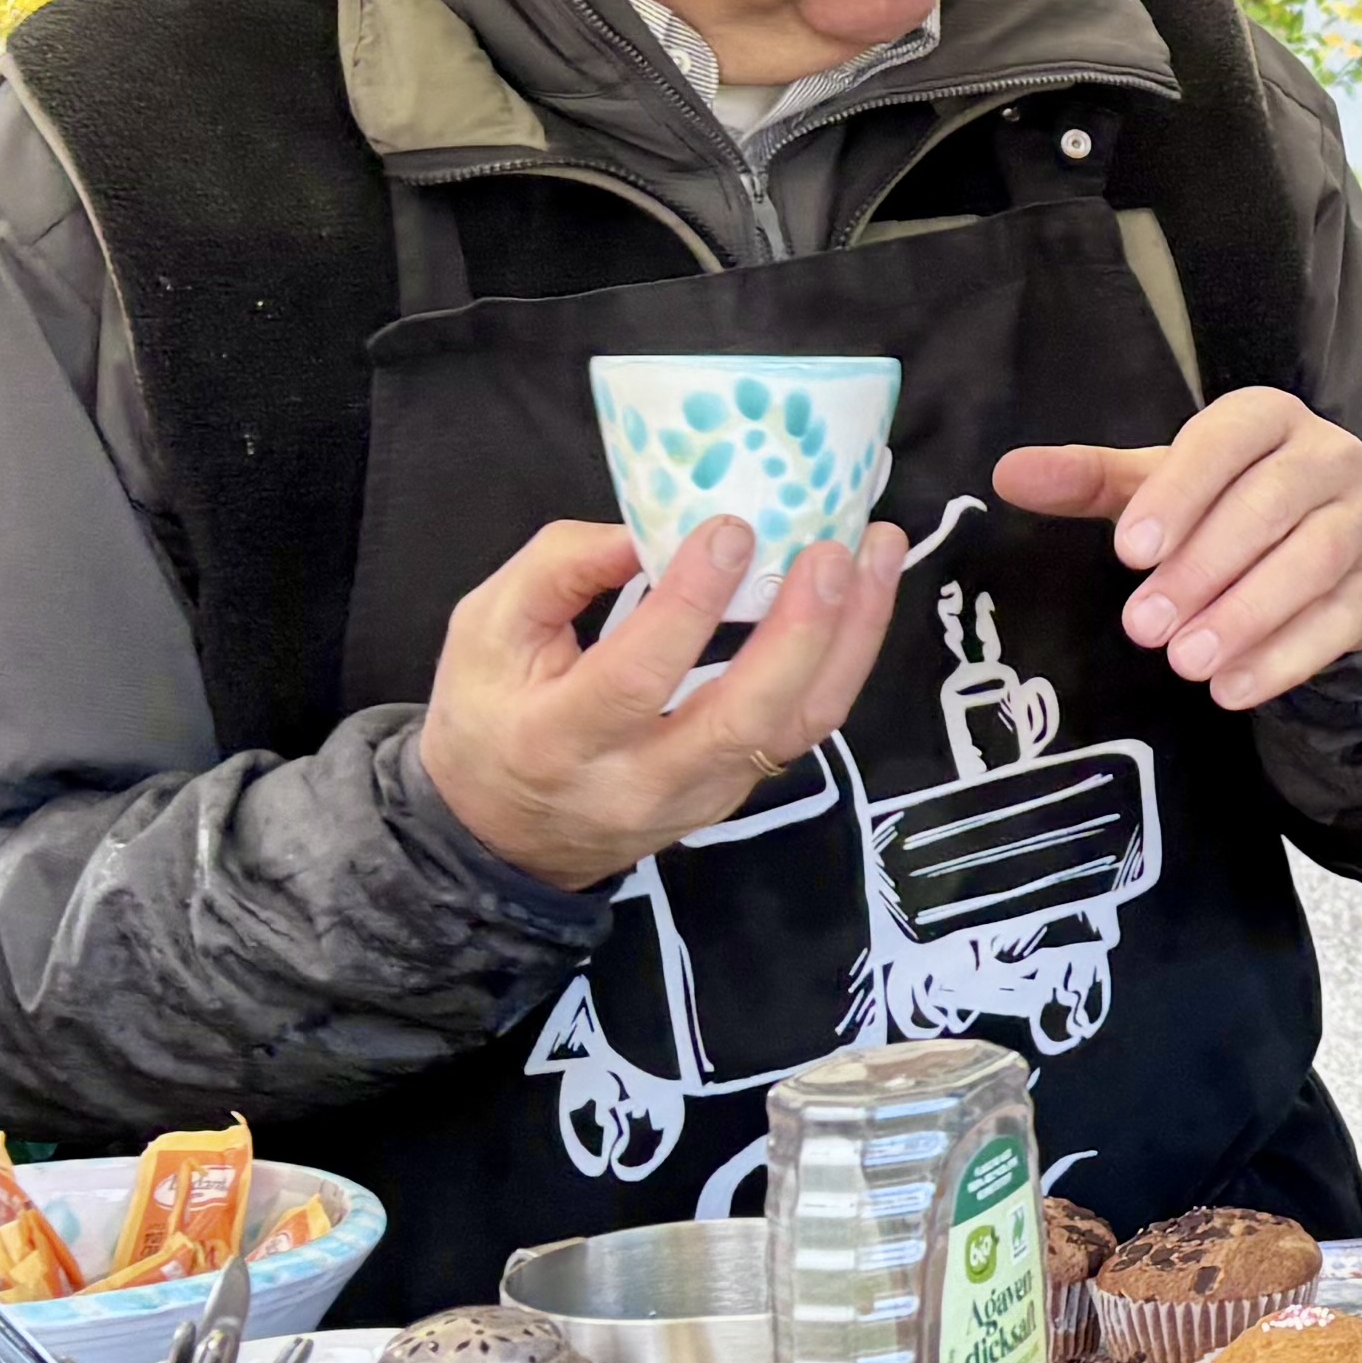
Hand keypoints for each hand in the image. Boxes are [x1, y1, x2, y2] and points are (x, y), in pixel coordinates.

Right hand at [419, 516, 905, 892]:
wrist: (506, 834)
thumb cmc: (492, 715)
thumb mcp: (485, 631)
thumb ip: (557, 571)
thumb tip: (646, 528)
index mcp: (557, 740)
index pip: (636, 678)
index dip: (689, 604)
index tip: (731, 529)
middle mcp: (638, 782)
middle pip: (742, 719)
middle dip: (801, 631)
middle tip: (834, 549)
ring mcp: (700, 797)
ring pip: (794, 728)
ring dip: (848, 640)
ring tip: (876, 554)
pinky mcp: (738, 792)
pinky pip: (803, 729)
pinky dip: (842, 660)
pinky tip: (862, 596)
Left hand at [995, 389, 1361, 712]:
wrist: (1329, 545)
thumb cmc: (1228, 503)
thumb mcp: (1162, 485)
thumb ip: (1091, 481)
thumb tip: (1008, 474)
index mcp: (1268, 418)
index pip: (1227, 440)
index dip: (1179, 493)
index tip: (1129, 551)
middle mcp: (1328, 457)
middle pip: (1271, 505)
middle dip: (1203, 569)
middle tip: (1142, 627)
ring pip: (1313, 562)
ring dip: (1246, 615)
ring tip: (1185, 663)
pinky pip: (1340, 620)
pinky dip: (1285, 658)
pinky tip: (1231, 690)